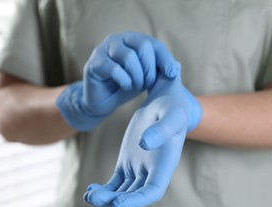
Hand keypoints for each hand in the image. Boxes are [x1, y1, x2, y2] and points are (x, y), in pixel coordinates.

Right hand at [56, 31, 178, 131]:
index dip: (164, 58)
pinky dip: (124, 81)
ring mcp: (103, 49)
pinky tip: (125, 87)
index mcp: (132, 40)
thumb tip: (177, 66)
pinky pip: (115, 69)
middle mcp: (118, 40)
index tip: (171, 74)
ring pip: (129, 57)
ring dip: (137, 76)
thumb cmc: (126, 86)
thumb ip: (159, 71)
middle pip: (142, 46)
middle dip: (150, 68)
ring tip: (137, 87)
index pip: (153, 43)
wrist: (102, 102)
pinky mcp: (94, 63)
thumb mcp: (146, 78)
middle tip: (149, 84)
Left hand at [84, 65, 202, 206]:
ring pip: (123, 192)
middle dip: (116, 201)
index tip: (118, 203)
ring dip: (107, 198)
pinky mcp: (127, 163)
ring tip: (88, 196)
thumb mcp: (172, 116)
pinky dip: (104, 190)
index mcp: (165, 164)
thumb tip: (143, 143)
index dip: (137, 201)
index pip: (153, 191)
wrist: (165, 104)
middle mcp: (153, 172)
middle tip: (94, 199)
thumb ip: (162, 129)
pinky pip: (116, 183)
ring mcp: (139, 169)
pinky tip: (90, 190)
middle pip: (135, 196)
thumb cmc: (173, 108)